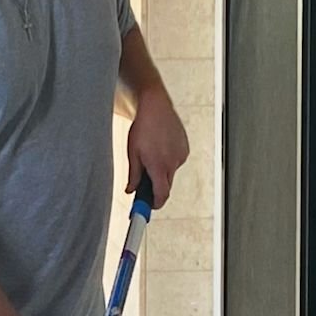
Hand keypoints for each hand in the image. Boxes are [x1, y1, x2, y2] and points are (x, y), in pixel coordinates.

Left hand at [125, 81, 188, 209]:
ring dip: (162, 171)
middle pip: (166, 186)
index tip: (148, 209)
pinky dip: (168, 160)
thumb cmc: (142, 127)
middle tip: (145, 184)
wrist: (156, 106)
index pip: (161, 195)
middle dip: (156, 187)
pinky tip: (160, 148)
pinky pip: (176, 162)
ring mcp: (181, 155)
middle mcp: (173, 163)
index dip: (155, 204)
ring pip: (171, 173)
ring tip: (152, 154)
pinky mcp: (185, 148)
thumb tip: (130, 190)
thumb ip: (133, 175)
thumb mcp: (132, 153)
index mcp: (159, 166)